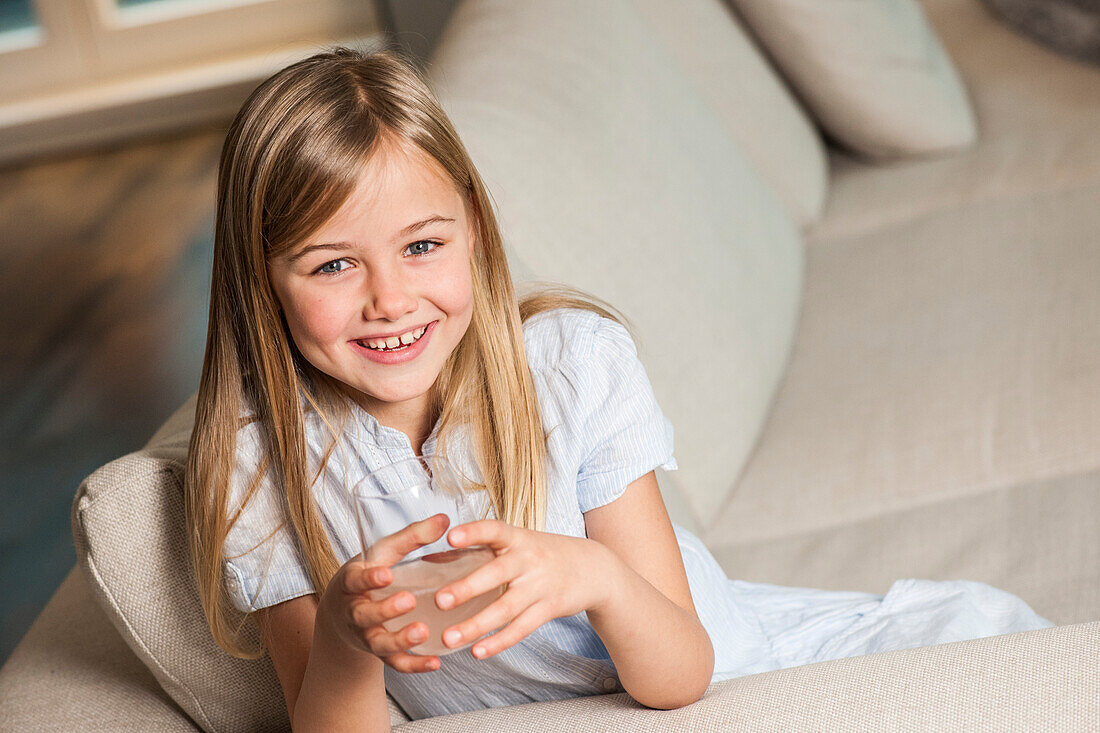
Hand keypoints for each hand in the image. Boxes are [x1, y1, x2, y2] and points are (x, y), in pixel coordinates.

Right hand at [318, 513, 449, 673]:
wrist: (346, 612)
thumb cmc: (371, 574)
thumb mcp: (385, 553)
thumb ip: (412, 537)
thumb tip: (445, 519)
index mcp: (353, 582)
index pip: (356, 580)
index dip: (369, 578)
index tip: (386, 573)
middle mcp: (355, 612)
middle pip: (364, 615)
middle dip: (384, 610)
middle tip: (408, 601)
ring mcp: (367, 636)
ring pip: (379, 643)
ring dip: (400, 640)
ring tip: (423, 632)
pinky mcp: (381, 653)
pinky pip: (395, 663)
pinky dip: (414, 665)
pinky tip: (436, 662)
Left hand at [433, 520, 613, 659]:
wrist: (594, 568)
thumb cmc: (544, 554)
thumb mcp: (520, 542)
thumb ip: (481, 549)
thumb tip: (431, 558)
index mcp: (518, 539)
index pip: (494, 530)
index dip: (473, 532)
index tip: (450, 536)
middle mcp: (529, 560)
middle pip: (496, 574)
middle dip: (467, 588)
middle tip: (439, 600)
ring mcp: (541, 586)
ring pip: (506, 609)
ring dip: (476, 625)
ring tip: (449, 638)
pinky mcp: (549, 609)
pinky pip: (521, 628)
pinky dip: (499, 642)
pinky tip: (477, 651)